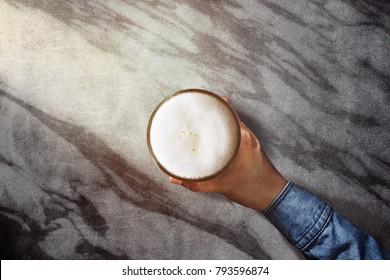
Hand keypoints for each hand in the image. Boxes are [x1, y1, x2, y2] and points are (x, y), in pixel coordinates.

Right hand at [169, 102, 286, 211]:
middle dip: (210, 110)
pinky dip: (224, 130)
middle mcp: (246, 135)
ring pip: (231, 122)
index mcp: (241, 139)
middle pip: (227, 114)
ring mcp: (250, 139)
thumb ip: (195, 183)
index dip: (212, 103)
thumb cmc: (252, 189)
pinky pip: (235, 131)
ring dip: (217, 120)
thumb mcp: (220, 186)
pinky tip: (213, 136)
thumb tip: (174, 178)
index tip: (197, 100)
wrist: (273, 196)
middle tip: (193, 111)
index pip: (226, 112)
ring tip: (200, 121)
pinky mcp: (251, 145)